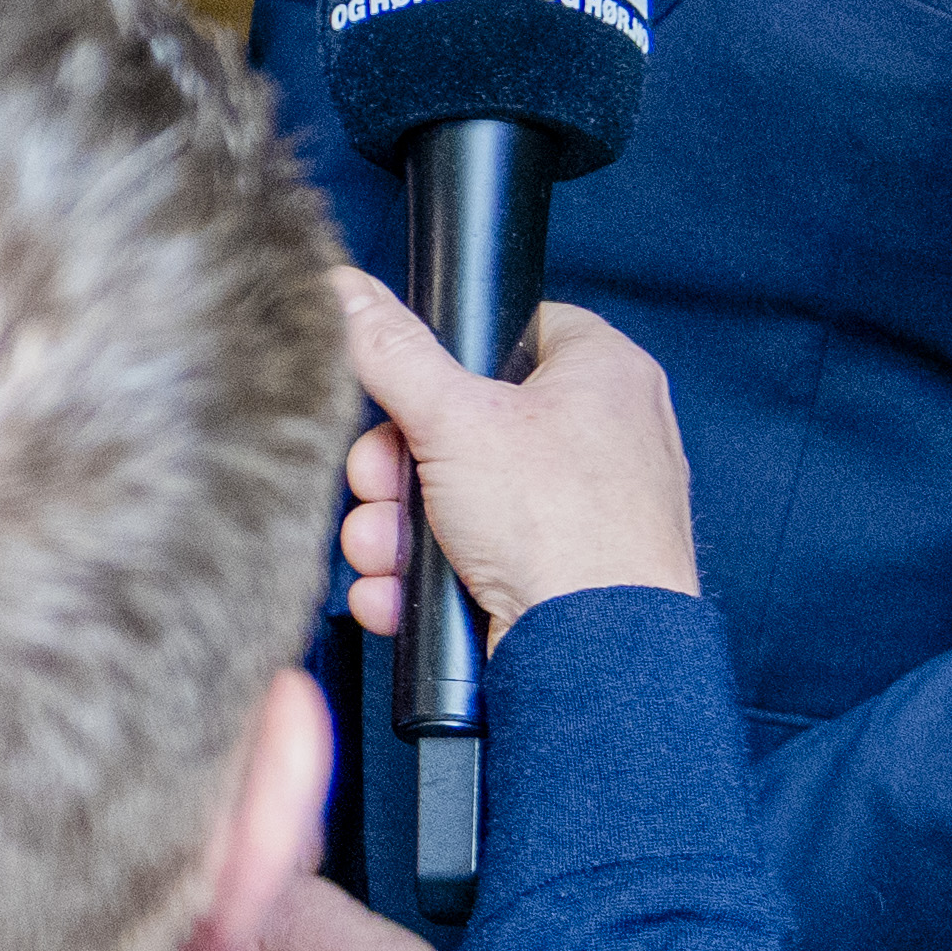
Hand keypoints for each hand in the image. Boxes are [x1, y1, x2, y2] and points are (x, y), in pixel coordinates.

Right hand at [316, 267, 702, 638]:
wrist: (594, 661)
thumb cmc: (564, 531)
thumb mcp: (454, 418)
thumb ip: (391, 350)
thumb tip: (347, 289)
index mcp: (603, 374)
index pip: (510, 330)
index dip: (445, 360)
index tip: (404, 393)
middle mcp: (602, 438)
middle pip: (464, 425)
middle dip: (396, 470)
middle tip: (379, 486)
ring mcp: (582, 511)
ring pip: (456, 499)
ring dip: (397, 529)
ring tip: (383, 551)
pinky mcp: (556, 573)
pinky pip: (473, 557)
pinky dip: (424, 576)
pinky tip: (400, 592)